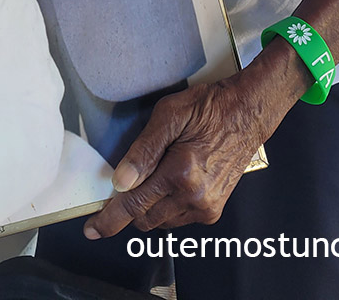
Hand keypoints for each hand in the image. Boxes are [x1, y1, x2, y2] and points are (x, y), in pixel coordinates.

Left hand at [83, 75, 273, 236]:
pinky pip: (177, 219)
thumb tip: (120, 182)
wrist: (247, 114)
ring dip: (149, 206)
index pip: (134, 205)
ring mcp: (205, 207)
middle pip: (144, 219)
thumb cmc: (209, 108)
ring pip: (160, 222)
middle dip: (129, 207)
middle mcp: (194, 196)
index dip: (108, 220)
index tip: (92, 230)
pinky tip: (172, 180)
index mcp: (180, 172)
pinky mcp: (213, 211)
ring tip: (157, 173)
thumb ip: (143, 150)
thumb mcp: (169, 115)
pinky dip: (167, 206)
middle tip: (125, 183)